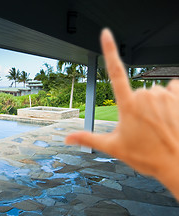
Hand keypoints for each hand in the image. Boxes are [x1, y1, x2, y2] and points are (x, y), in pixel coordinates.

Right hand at [65, 29, 178, 198]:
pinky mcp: (178, 97)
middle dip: (136, 106)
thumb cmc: (146, 156)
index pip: (114, 71)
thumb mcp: (113, 147)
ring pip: (152, 91)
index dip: (109, 50)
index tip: (105, 33)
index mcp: (127, 105)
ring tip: (156, 124)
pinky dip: (169, 97)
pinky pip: (171, 87)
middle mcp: (145, 95)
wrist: (177, 164)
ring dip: (152, 103)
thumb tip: (66, 138)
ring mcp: (163, 95)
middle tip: (141, 127)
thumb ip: (87, 138)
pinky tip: (169, 112)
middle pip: (136, 92)